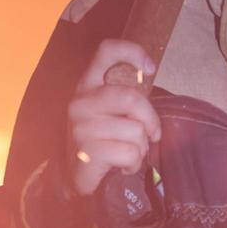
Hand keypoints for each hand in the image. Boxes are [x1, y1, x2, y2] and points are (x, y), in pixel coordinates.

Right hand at [65, 39, 161, 196]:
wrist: (75, 176)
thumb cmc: (101, 139)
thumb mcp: (110, 111)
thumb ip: (127, 96)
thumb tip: (148, 76)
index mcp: (88, 84)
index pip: (106, 51)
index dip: (132, 52)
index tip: (149, 68)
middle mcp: (81, 101)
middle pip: (132, 98)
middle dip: (150, 120)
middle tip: (151, 134)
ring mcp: (82, 126)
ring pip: (136, 131)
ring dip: (141, 148)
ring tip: (128, 153)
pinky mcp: (87, 152)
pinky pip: (130, 153)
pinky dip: (134, 164)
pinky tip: (122, 166)